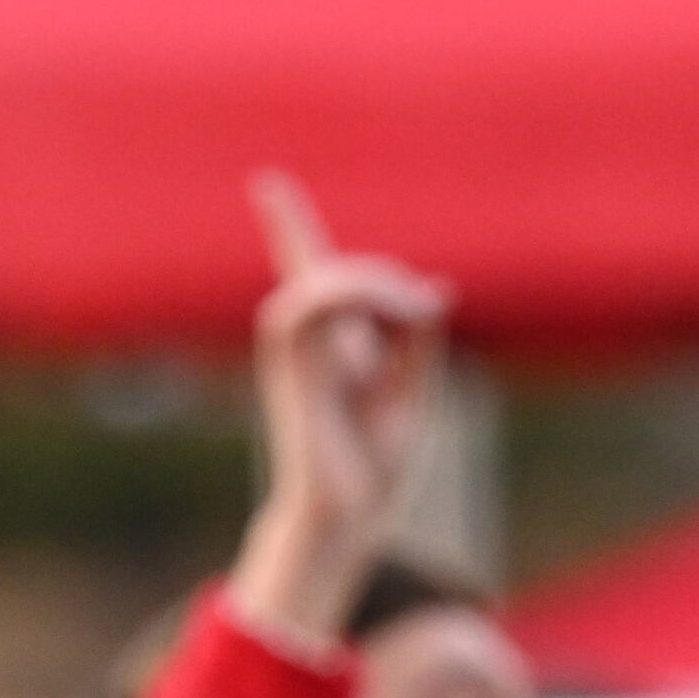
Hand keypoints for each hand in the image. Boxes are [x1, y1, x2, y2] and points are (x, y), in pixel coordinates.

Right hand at [226, 174, 449, 643]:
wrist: (347, 514)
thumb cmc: (376, 466)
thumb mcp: (414, 389)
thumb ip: (418, 336)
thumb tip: (433, 290)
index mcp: (333, 344)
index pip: (306, 269)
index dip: (288, 224)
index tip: (265, 182)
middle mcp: (306, 339)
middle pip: (341, 271)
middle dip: (391, 282)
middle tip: (430, 314)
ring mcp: (294, 349)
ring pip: (326, 279)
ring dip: (377, 284)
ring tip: (419, 316)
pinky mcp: (290, 365)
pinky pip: (307, 305)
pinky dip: (351, 295)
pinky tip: (398, 318)